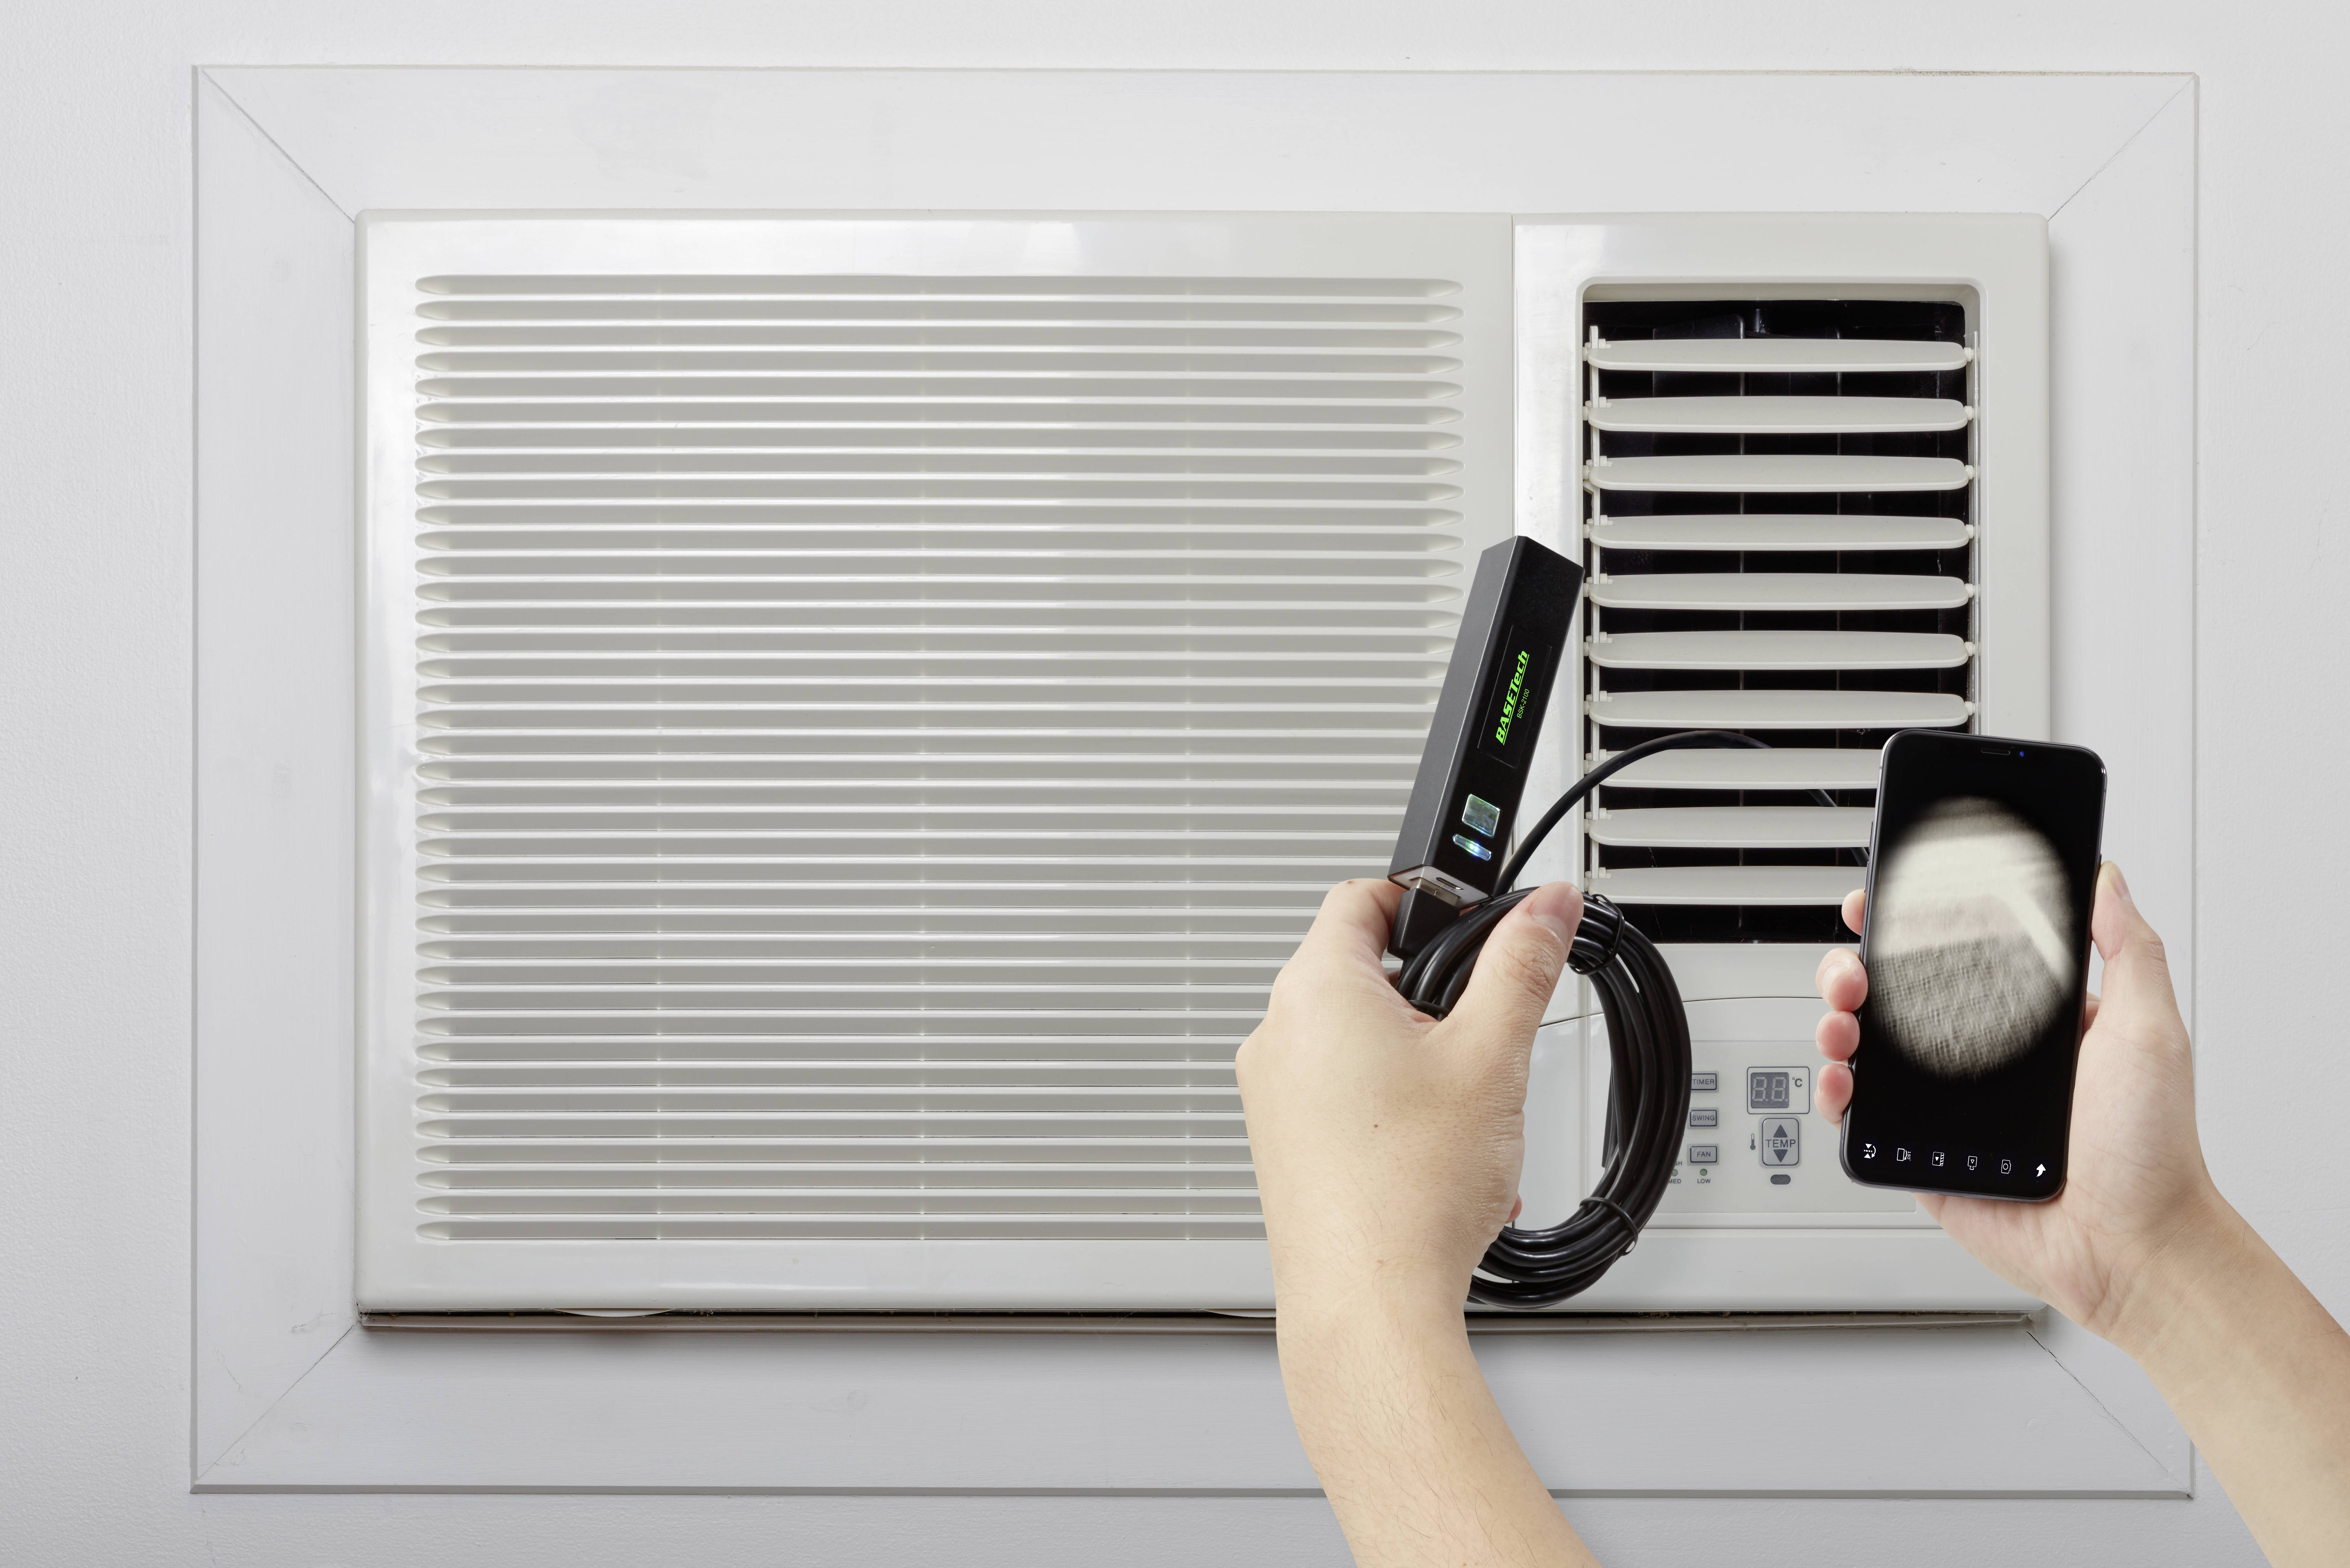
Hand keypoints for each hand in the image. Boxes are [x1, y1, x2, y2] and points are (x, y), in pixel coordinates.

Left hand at [1236, 877, 1581, 1318]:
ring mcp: (1273, 1095)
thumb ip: (1523, 964)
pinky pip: (1345, 1099)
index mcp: (1315, 990)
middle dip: (1436, 1000)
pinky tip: (1447, 1159)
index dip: (1424, 898)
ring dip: (1424, 1063)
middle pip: (1366, 973)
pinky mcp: (1282, 1145)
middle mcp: (1278, 1035)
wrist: (1369, 1303)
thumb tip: (1545, 907)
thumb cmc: (1410, 1188)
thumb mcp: (1492, 1053)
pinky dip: (1399, 1112)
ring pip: (1361, 1043)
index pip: (1362, 897)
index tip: (1470, 923)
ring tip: (1470, 1115)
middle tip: (1485, 1038)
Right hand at [1814, 861, 2223, 1343]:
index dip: (1913, 922)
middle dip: (1859, 967)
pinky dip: (1836, 1092)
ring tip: (1845, 1021)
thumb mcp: (2150, 1031)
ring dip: (1839, 1020)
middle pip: (1897, 994)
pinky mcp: (1921, 1154)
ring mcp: (1947, 1106)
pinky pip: (1860, 1117)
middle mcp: (1982, 1058)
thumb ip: (2129, 949)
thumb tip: (2107, 878)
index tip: (1887, 899)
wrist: (2132, 1247)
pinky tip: (1844, 1079)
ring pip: (1868, 1047)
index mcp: (2028, 1022)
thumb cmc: (2152, 1151)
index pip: (1957, 953)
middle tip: (1857, 966)